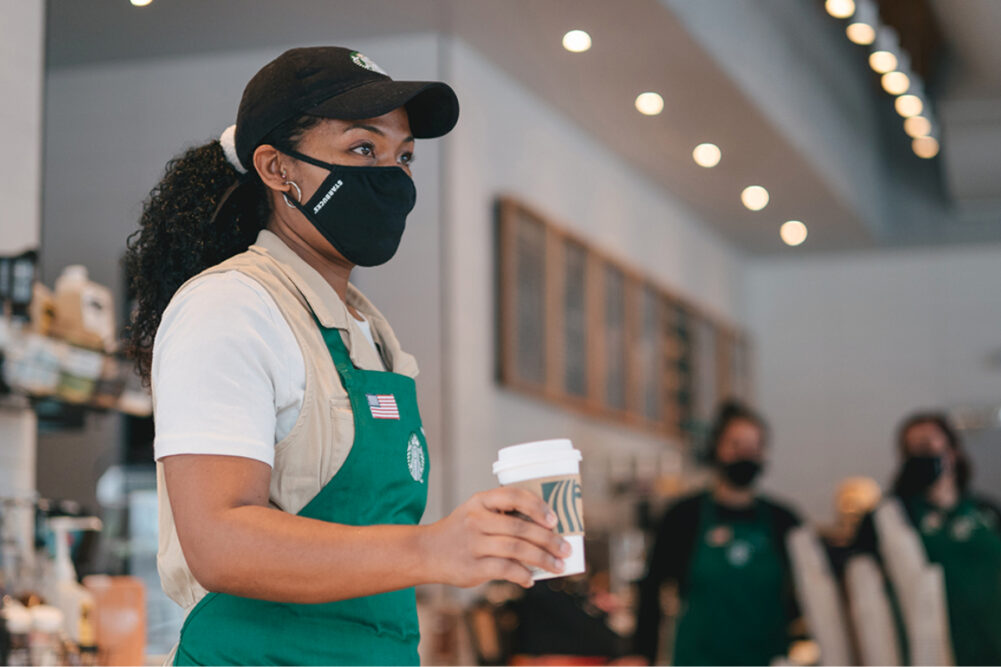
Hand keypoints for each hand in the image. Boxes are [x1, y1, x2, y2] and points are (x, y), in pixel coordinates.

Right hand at [421, 487, 571, 587]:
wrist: (426, 551)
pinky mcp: (473, 566)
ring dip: (543, 559)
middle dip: (549, 540)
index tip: (554, 519)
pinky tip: (530, 579)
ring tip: (558, 566)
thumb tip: (545, 531)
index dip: (537, 506)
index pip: (514, 496)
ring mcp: (474, 543)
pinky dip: (523, 575)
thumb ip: (503, 516)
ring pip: (517, 549)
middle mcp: (477, 519)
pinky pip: (506, 570)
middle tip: (565, 549)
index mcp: (481, 501)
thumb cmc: (461, 531)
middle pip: (521, 527)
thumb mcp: (476, 512)